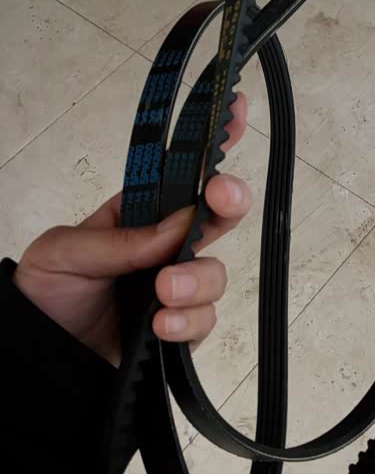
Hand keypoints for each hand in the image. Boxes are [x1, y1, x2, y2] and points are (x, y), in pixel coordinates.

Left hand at [13, 95, 250, 364]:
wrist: (39, 360)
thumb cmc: (45, 294)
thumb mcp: (65, 251)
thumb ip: (122, 240)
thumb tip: (181, 225)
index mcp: (138, 215)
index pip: (180, 174)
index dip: (212, 143)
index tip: (237, 112)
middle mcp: (165, 247)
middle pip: (217, 216)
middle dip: (228, 201)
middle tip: (220, 199)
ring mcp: (176, 288)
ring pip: (215, 273)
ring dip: (196, 280)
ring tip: (161, 293)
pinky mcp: (181, 329)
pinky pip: (206, 320)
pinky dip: (189, 321)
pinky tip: (162, 327)